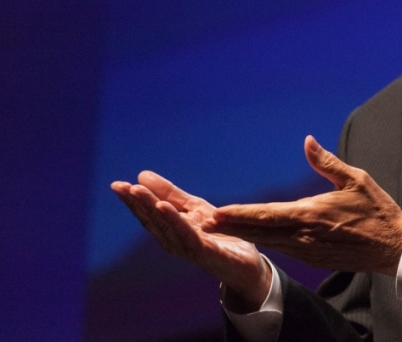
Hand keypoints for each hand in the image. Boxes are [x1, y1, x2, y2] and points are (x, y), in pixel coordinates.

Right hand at [111, 171, 271, 311]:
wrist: (246, 263)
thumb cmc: (217, 236)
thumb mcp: (194, 209)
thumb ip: (170, 194)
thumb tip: (141, 175)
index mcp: (170, 230)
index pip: (147, 214)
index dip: (132, 201)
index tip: (117, 185)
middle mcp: (175, 241)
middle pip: (155, 221)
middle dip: (139, 204)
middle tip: (125, 187)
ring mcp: (191, 249)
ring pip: (170, 228)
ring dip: (157, 212)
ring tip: (143, 195)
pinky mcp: (209, 253)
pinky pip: (191, 238)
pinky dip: (179, 225)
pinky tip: (168, 210)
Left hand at [204, 136, 401, 275]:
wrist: (394, 247)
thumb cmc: (377, 211)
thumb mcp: (356, 179)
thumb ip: (326, 162)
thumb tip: (307, 141)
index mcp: (311, 214)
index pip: (266, 214)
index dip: (239, 214)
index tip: (217, 212)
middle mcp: (304, 236)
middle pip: (260, 231)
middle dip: (231, 226)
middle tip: (204, 223)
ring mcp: (308, 250)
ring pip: (269, 241)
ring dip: (244, 235)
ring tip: (221, 228)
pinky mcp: (314, 258)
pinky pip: (284, 248)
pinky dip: (265, 241)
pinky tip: (253, 236)